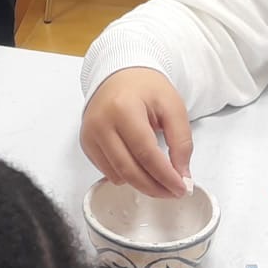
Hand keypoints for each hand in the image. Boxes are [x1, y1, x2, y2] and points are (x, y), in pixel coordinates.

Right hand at [80, 68, 192, 200]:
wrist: (120, 74)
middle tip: (172, 192)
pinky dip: (126, 176)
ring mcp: (90, 134)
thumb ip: (182, 141)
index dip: (165, 176)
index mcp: (124, 109)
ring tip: (160, 181)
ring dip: (142, 185)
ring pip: (118, 175)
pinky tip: (140, 169)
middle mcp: (101, 123)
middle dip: (154, 187)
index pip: (146, 153)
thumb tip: (182, 175)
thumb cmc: (146, 88)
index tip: (181, 188)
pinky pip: (107, 171)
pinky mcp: (86, 143)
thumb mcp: (173, 106)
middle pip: (129, 169)